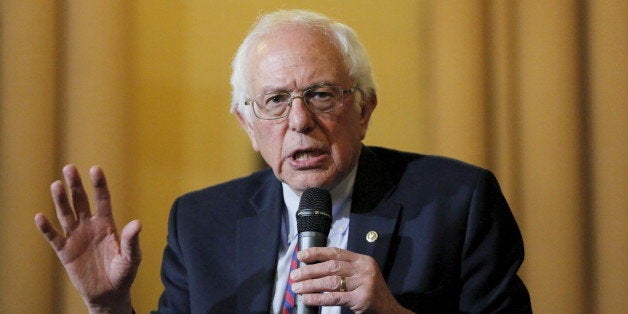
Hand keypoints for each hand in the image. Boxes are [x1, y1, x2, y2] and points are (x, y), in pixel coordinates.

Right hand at [34, 165, 140, 313]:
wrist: (109, 293)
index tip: (95, 169)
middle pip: (81, 201)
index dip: (99, 185)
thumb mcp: (131, 257)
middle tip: (69, 168)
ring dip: (60, 200)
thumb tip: (137, 223)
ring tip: (56, 184)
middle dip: (76, 185)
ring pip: (66, 214)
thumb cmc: (123, 273)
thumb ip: (131, 240)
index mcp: (107, 224)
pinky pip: (54, 237)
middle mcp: (90, 226)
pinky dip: (46, 228)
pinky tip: (40, 217)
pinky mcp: (65, 251)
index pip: (103, 199)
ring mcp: (76, 237)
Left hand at [290, 247, 411, 313]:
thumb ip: (344, 269)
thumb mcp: (361, 275)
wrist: (389, 310)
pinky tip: (307, 298)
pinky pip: (334, 298)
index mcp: (362, 260)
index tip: (302, 255)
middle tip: (295, 275)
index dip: (317, 252)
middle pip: (332, 266)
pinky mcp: (361, 299)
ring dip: (311, 284)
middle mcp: (364, 269)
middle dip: (310, 270)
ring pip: (331, 281)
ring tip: (297, 287)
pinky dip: (318, 298)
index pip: (336, 252)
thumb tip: (314, 268)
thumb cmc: (371, 292)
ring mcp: (364, 284)